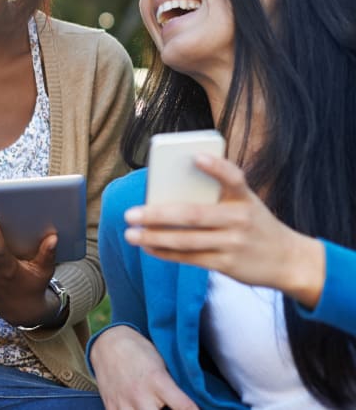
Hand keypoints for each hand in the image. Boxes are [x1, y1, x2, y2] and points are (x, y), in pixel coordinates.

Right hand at [90, 326, 197, 409]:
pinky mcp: (111, 406)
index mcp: (157, 380)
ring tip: (154, 406)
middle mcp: (140, 394)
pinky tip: (138, 407)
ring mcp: (124, 402)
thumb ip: (174, 386)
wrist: (107, 343)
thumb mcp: (161, 363)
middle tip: (172, 406)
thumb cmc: (139, 351)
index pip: (184, 406)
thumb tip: (191, 403)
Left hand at [124, 154, 325, 307]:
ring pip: (186, 240)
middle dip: (157, 215)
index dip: (215, 167)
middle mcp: (241, 218)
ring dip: (154, 238)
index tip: (195, 157)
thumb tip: (164, 197)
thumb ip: (216, 197)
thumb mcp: (246, 204)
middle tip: (130, 214)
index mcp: (245, 197)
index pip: (233, 177)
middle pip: (193, 215)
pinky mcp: (228, 264)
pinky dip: (166, 253)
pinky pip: (190, 258)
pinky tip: (148, 248)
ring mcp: (234, 243)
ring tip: (131, 234)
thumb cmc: (255, 224)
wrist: (290, 260)